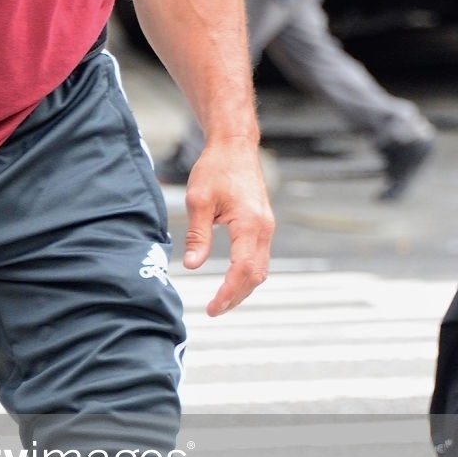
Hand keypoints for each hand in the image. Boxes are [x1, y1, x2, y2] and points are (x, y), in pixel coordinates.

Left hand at [182, 138, 274, 315]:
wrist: (235, 146)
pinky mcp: (263, 224)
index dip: (228, 292)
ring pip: (260, 268)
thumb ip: (197, 235)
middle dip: (236, 296)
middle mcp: (264, 228)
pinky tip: (232, 281)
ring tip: (221, 301)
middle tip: (214, 310)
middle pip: (256, 275)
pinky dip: (247, 274)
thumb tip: (191, 266)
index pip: (243, 269)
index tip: (212, 307)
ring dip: (243, 288)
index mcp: (250, 223)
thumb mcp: (198, 200)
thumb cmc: (216, 168)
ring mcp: (266, 226)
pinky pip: (259, 257)